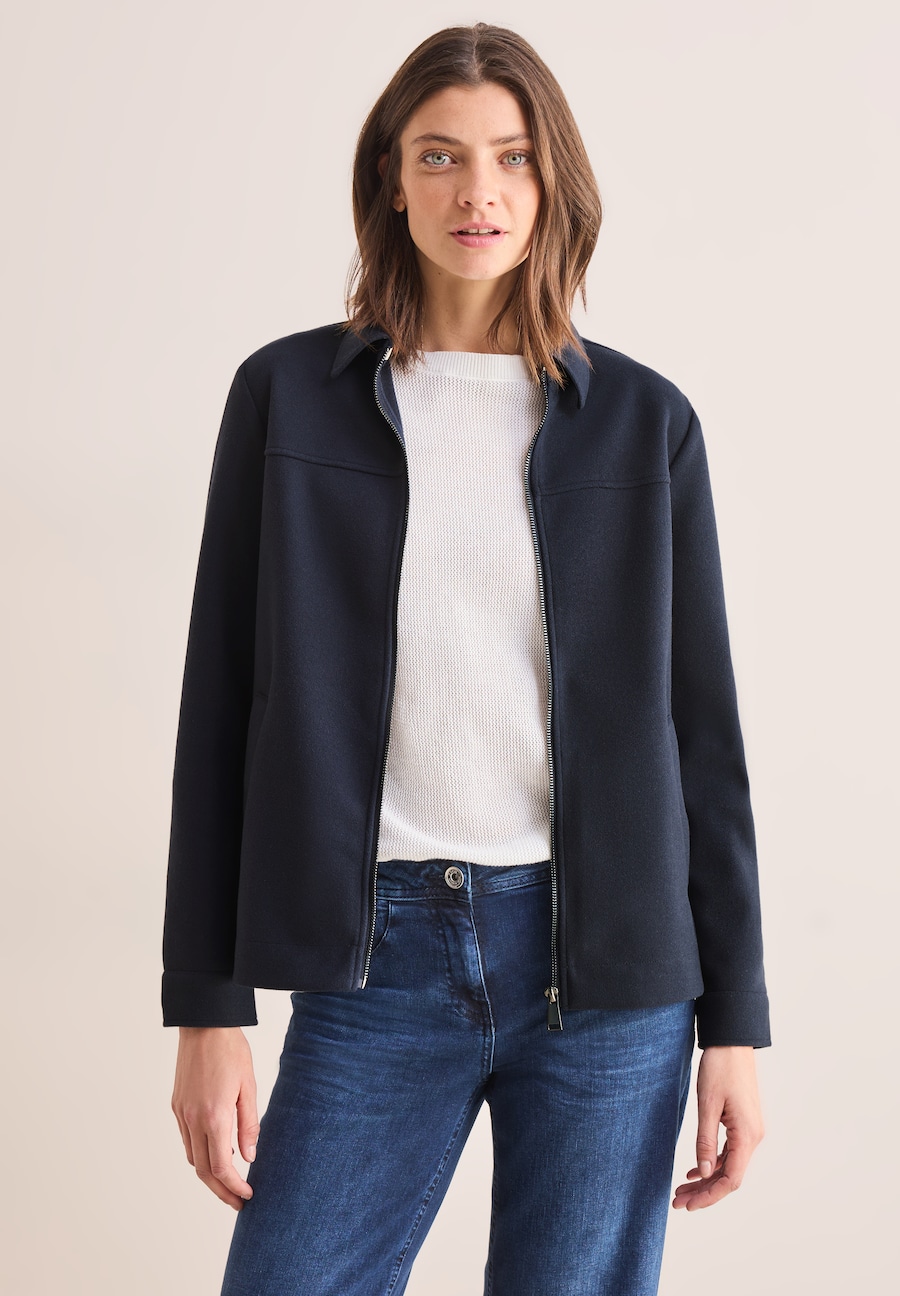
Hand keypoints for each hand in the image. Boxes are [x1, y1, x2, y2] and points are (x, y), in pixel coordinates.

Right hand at [171, 1026, 259, 1210]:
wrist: (203, 1025)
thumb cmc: (231, 1051)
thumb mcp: (249, 1086)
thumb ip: (249, 1125)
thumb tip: (249, 1157)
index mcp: (214, 1116)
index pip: (221, 1167)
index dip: (234, 1187)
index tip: (247, 1195)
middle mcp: (193, 1119)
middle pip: (203, 1170)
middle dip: (221, 1191)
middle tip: (238, 1202)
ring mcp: (181, 1113)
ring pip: (192, 1157)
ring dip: (209, 1175)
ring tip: (228, 1182)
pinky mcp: (176, 1106)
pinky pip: (186, 1140)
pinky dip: (199, 1154)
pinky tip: (215, 1153)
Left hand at [672, 1045, 764, 1210]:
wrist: (732, 1042)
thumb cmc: (720, 1068)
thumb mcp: (707, 1104)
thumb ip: (706, 1140)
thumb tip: (704, 1173)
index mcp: (747, 1135)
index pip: (731, 1180)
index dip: (709, 1196)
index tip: (687, 1205)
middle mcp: (753, 1137)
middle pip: (730, 1176)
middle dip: (704, 1192)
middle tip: (677, 1201)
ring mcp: (749, 1130)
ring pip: (729, 1165)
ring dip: (706, 1179)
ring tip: (681, 1189)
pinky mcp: (743, 1123)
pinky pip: (729, 1152)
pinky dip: (712, 1163)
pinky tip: (695, 1170)